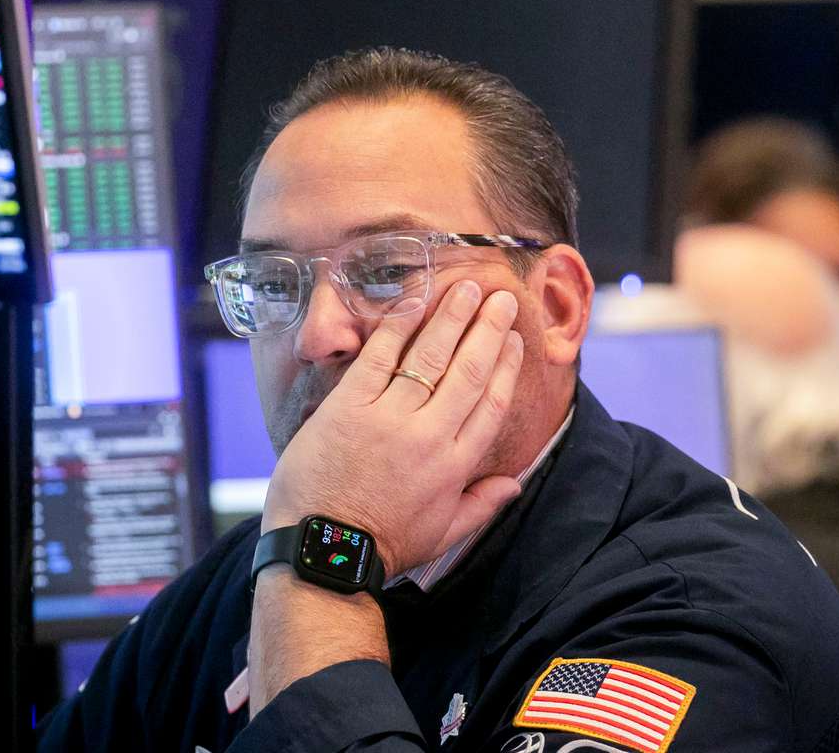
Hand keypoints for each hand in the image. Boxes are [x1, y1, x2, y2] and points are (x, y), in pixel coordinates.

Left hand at [261, 279, 525, 576]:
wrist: (322, 552)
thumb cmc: (381, 546)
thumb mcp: (442, 534)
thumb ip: (481, 504)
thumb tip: (514, 484)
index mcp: (455, 465)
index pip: (492, 404)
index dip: (507, 368)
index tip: (515, 342)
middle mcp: (428, 436)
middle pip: (469, 370)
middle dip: (489, 329)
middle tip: (501, 298)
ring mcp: (388, 419)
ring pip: (429, 356)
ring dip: (452, 317)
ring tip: (467, 288)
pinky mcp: (348, 408)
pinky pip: (378, 357)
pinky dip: (397, 326)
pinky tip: (414, 302)